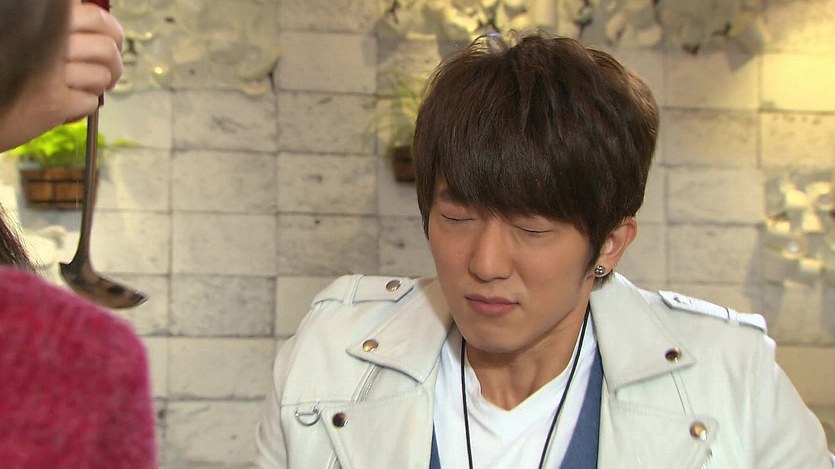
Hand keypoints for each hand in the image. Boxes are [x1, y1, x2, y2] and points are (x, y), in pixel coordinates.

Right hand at [0, 0, 124, 151]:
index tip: (111, 42)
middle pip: (106, 48)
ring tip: (81, 88)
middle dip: (115, 63)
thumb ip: (60, 27)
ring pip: (102, 76)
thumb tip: (104, 30)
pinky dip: (84, 106)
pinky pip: (91, 101)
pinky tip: (67, 103)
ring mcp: (50, 71)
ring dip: (97, 87)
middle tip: (110, 72)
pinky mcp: (54, 102)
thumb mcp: (29, 36)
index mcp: (42, 19)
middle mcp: (46, 40)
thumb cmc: (10, 71)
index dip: (110, 31)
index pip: (96, 17)